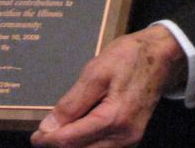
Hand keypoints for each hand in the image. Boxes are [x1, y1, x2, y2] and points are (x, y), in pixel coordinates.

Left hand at [29, 25, 184, 147]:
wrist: (159, 55)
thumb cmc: (127, 58)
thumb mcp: (95, 72)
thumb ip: (72, 103)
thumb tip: (49, 126)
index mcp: (114, 119)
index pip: (72, 140)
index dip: (49, 140)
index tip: (35, 137)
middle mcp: (124, 136)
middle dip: (61, 146)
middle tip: (42, 135)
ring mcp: (130, 138)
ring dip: (74, 145)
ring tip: (56, 132)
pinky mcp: (131, 135)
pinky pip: (104, 146)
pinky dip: (87, 142)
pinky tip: (76, 130)